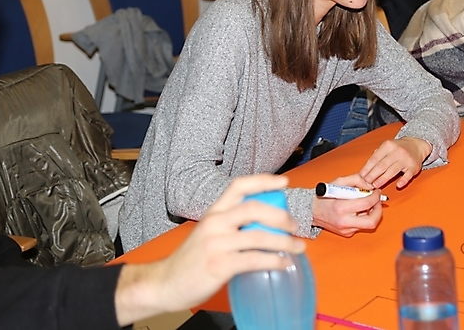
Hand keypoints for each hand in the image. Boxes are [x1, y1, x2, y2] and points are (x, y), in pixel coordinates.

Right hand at [114, 174, 305, 325]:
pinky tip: (283, 264)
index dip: (263, 181)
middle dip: (281, 216)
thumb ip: (232, 226)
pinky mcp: (219, 265)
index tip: (284, 182)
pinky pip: (254, 259)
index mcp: (214, 212)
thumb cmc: (191, 260)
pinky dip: (274, 261)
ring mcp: (216, 244)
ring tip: (298, 247)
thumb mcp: (209, 234)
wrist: (165, 283)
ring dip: (284, 242)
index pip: (239, 186)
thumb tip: (266, 226)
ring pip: (259, 235)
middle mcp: (215, 223)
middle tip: (295, 226)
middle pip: (254, 208)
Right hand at [311, 174, 382, 236]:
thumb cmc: (323, 196)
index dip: (376, 196)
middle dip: (379, 210)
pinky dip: (363, 217)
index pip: (367, 203)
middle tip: (377, 202)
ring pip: (368, 224)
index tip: (376, 191)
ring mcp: (346, 230)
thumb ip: (356, 180)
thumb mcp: (338, 182)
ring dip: (371, 213)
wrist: (311, 211)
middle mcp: (344, 221)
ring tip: (365, 204)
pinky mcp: (347, 233)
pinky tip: (356, 211)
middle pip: (372, 221)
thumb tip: (370, 185)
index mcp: (341, 207)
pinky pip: (361, 226)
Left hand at [359, 136, 431, 188]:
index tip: (360, 176)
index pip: (374, 158)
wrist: (417, 145)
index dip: (366, 168)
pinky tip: (398, 185)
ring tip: (375, 185)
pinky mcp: (414, 166)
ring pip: (392, 170)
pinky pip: (408, 174)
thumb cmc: (398, 148)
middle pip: (382, 165)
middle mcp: (396, 151)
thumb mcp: (386, 147)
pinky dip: (403, 180)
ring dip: (383, 179)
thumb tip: (365, 169)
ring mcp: (406, 159)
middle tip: (366, 183)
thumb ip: (377, 156)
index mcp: (387, 146)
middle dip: (372, 175)